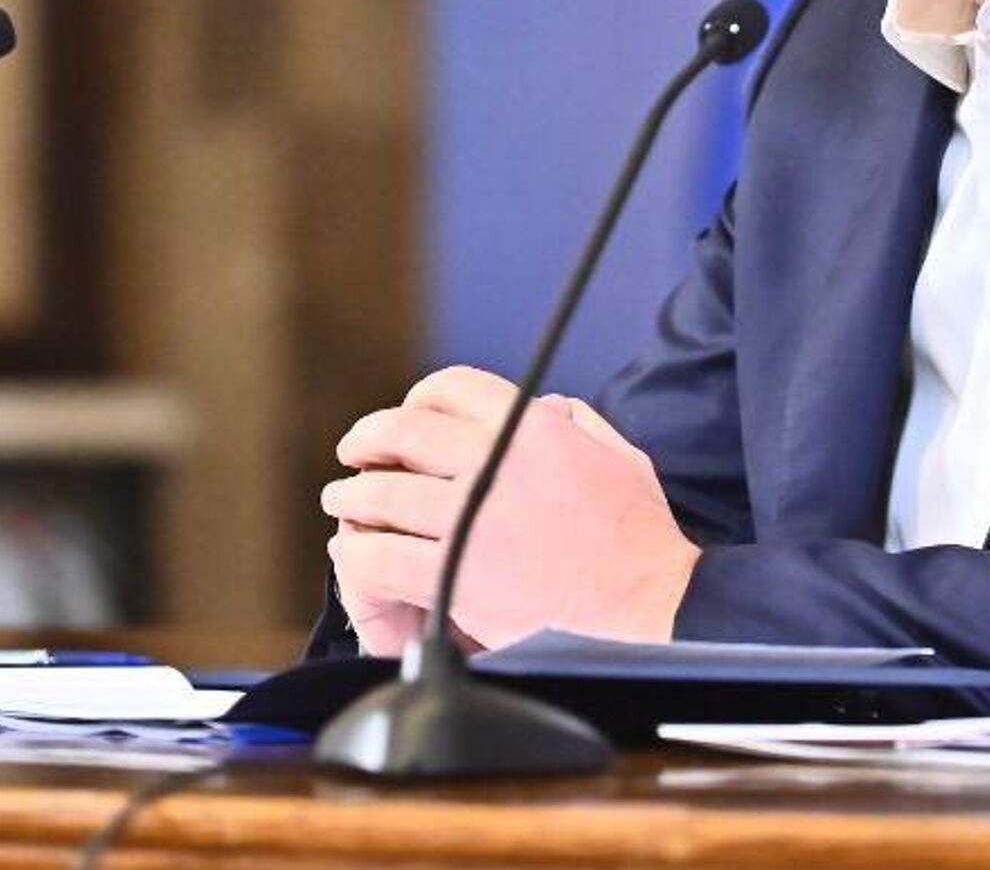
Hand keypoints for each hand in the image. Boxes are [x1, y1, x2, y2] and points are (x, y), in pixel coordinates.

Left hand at [323, 365, 699, 654]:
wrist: (645, 603)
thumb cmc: (636, 534)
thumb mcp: (616, 453)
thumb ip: (573, 422)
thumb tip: (543, 408)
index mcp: (533, 427)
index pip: (452, 386)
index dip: (417, 397)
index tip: (405, 415)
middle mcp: (495, 460)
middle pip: (404, 431)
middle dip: (369, 438)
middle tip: (355, 451)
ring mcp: (470, 518)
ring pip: (382, 493)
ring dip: (353, 494)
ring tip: (344, 501)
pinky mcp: (453, 575)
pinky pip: (381, 555)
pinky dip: (357, 550)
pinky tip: (354, 550)